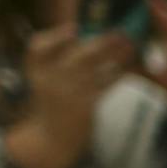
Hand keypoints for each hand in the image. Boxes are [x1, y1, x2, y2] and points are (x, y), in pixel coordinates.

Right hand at [6, 24, 133, 167]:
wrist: (52, 139)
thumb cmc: (53, 104)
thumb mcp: (45, 80)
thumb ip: (58, 60)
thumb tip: (82, 33)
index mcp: (37, 71)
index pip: (37, 47)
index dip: (55, 36)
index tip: (74, 28)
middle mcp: (51, 80)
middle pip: (76, 54)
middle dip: (100, 41)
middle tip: (119, 31)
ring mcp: (69, 93)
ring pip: (96, 67)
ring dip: (115, 54)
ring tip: (130, 44)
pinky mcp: (86, 106)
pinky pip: (106, 84)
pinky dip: (118, 74)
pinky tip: (128, 67)